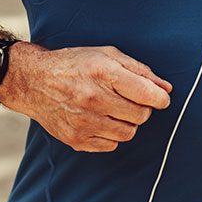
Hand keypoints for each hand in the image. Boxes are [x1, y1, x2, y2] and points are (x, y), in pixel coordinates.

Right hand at [0, 43, 171, 152]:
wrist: (35, 81)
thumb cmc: (75, 64)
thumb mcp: (107, 55)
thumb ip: (139, 71)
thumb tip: (165, 89)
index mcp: (104, 73)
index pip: (147, 94)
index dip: (160, 98)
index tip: (160, 98)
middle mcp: (94, 98)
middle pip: (140, 115)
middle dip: (142, 108)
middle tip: (131, 100)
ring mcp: (84, 121)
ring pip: (127, 133)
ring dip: (127, 122)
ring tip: (115, 109)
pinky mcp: (76, 139)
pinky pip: (110, 145)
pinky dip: (111, 135)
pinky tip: (101, 119)